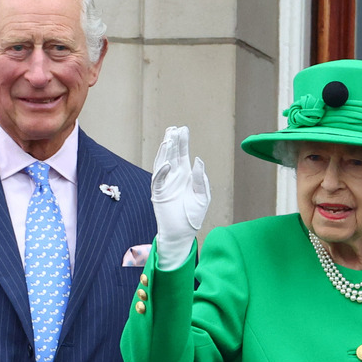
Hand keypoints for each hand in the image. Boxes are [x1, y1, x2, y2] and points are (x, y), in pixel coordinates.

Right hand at [151, 126, 210, 269]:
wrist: (183, 233)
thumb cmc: (193, 216)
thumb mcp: (203, 196)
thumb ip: (200, 178)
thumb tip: (198, 160)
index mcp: (185, 175)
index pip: (183, 154)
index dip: (183, 142)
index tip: (183, 128)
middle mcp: (174, 176)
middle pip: (172, 155)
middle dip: (173, 142)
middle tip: (174, 128)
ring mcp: (165, 184)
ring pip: (162, 163)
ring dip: (165, 152)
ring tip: (168, 139)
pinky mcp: (158, 194)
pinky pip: (158, 180)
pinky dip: (161, 171)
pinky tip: (168, 163)